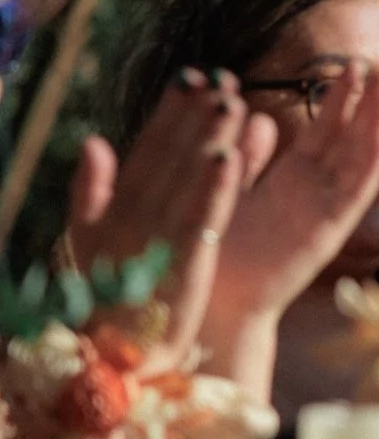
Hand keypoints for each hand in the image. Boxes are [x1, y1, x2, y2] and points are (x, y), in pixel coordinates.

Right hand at [63, 69, 276, 363]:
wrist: (114, 362)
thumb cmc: (106, 298)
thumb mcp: (90, 243)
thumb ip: (91, 193)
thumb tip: (93, 141)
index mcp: (117, 212)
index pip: (146, 152)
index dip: (168, 114)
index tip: (191, 76)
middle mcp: (134, 222)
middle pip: (170, 160)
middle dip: (194, 116)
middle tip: (219, 76)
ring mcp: (157, 243)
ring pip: (187, 182)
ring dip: (207, 139)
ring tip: (229, 100)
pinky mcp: (183, 268)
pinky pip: (201, 221)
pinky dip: (213, 189)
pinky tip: (228, 156)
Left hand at [196, 61, 378, 329]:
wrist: (213, 304)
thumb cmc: (215, 251)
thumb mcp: (227, 190)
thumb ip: (248, 157)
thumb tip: (258, 116)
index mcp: (291, 180)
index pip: (325, 132)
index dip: (341, 101)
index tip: (353, 67)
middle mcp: (314, 193)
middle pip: (350, 141)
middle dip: (367, 104)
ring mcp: (323, 212)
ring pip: (359, 162)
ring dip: (377, 126)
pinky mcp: (326, 233)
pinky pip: (354, 196)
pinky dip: (372, 169)